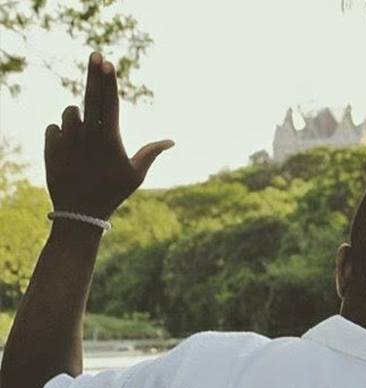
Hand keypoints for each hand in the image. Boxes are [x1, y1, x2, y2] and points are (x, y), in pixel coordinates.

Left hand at [45, 51, 173, 219]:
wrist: (79, 212)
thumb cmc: (112, 193)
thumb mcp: (135, 175)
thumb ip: (151, 153)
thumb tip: (172, 141)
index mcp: (110, 141)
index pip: (110, 103)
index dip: (109, 81)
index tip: (107, 63)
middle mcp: (88, 137)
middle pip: (91, 97)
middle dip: (94, 74)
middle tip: (95, 55)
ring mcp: (68, 140)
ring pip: (70, 112)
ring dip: (76, 118)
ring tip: (83, 140)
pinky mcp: (50, 145)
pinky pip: (54, 127)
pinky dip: (62, 134)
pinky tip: (69, 152)